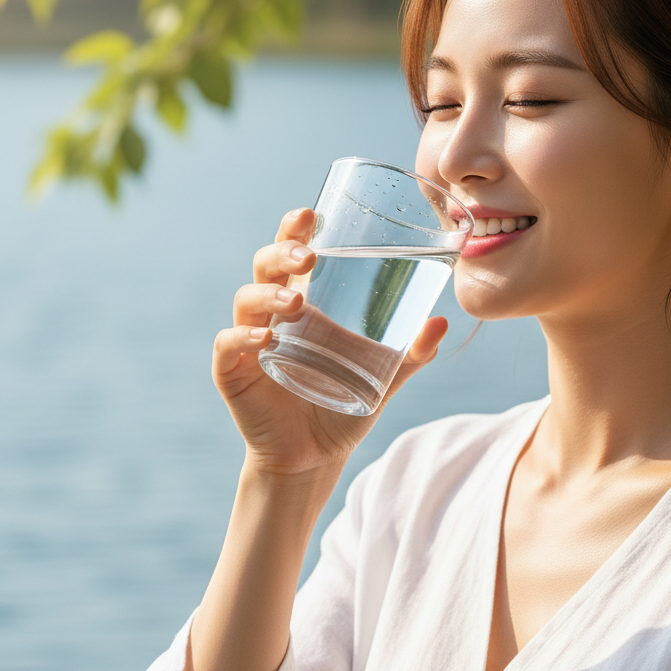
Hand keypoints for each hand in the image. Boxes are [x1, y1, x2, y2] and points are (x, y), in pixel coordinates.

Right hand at [212, 207, 448, 476]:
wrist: (314, 456)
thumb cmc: (344, 403)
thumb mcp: (385, 376)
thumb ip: (412, 352)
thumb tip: (442, 321)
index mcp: (304, 300)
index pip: (292, 252)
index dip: (294, 229)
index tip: (311, 214)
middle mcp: (272, 313)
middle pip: (265, 265)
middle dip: (281, 251)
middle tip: (307, 254)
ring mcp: (249, 340)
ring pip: (246, 299)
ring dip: (268, 294)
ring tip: (296, 302)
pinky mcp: (233, 372)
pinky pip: (228, 344)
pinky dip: (243, 336)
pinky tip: (266, 338)